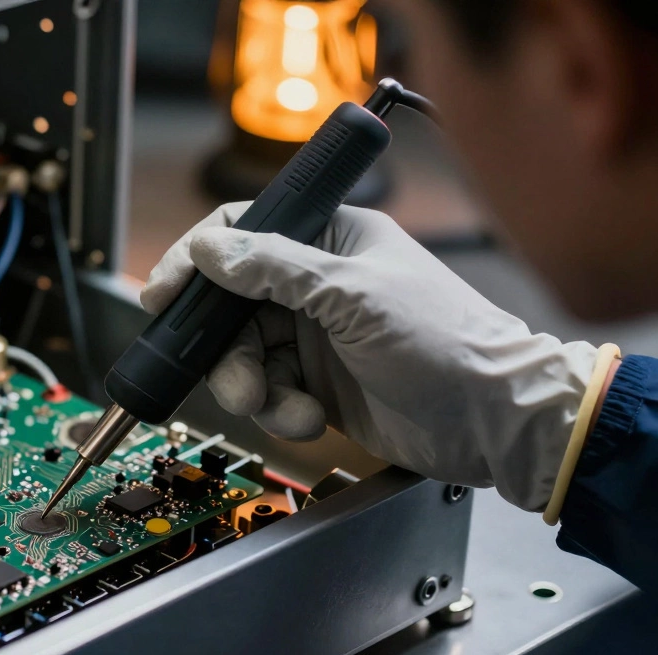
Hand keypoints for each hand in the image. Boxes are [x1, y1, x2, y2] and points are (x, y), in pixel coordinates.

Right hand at [141, 202, 596, 510]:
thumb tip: (209, 248)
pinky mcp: (316, 383)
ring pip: (244, 354)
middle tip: (230, 377)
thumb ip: (275, 269)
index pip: (244, 230)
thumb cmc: (445, 341)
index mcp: (331, 239)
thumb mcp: (353, 296)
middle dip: (222, 346)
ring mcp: (315, 335)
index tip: (164, 294)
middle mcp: (317, 283)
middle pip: (230, 303)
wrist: (494, 421)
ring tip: (274, 406)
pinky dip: (277, 409)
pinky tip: (309, 419)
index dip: (197, 259)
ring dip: (249, 385)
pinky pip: (268, 392)